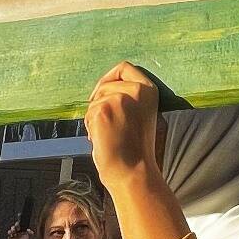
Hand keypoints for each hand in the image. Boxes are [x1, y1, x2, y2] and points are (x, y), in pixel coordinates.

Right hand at [6, 223, 34, 238]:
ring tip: (14, 231)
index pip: (23, 226)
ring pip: (13, 228)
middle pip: (17, 226)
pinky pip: (9, 233)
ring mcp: (14, 235)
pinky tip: (11, 233)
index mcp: (24, 232)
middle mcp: (19, 233)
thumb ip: (31, 234)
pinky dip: (10, 232)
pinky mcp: (10, 237)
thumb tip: (29, 229)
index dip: (22, 224)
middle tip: (17, 226)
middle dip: (17, 225)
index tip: (21, 223)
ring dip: (13, 228)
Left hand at [85, 62, 160, 188]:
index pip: (124, 67)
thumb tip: (102, 88)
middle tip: (107, 123)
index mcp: (149, 90)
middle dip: (99, 101)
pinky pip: (88, 112)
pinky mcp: (104, 109)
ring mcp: (119, 98)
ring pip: (95, 99)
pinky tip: (102, 139)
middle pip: (105, 83)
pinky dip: (90, 126)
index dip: (110, 77)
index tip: (105, 94)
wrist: (133, 172)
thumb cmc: (134, 149)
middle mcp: (137, 90)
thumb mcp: (139, 114)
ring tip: (108, 135)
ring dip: (95, 117)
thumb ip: (128, 97)